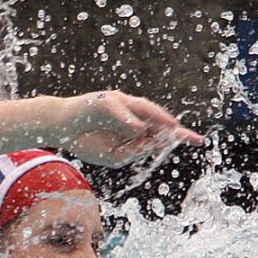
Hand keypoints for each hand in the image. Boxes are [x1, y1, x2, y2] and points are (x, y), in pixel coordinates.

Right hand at [57, 91, 203, 167]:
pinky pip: (118, 110)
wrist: (59, 129)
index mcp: (135, 125)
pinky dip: (128, 119)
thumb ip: (135, 151)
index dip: (179, 134)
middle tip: (185, 136)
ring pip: (142, 109)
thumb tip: (155, 144)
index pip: (160, 129)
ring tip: (172, 127)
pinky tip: (138, 128)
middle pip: (156, 116)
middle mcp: (130, 111)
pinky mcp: (102, 101)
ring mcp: (118, 104)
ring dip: (158, 118)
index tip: (198, 140)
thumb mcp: (114, 156)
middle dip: (171, 126)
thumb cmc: (87, 142)